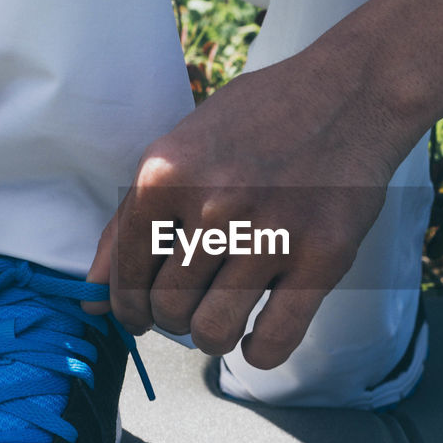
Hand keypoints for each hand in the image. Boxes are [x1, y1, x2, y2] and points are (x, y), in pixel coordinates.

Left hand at [87, 46, 413, 368]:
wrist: (351, 92)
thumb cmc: (260, 118)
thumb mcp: (181, 147)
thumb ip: (131, 219)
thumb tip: (91, 297)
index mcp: (166, 175)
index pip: (125, 274)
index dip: (128, 307)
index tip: (141, 314)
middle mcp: (213, 205)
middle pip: (167, 309)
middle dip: (172, 319)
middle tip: (193, 303)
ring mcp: (271, 233)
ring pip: (213, 331)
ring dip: (213, 334)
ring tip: (225, 313)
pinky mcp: (322, 257)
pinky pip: (274, 340)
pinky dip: (259, 351)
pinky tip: (260, 333)